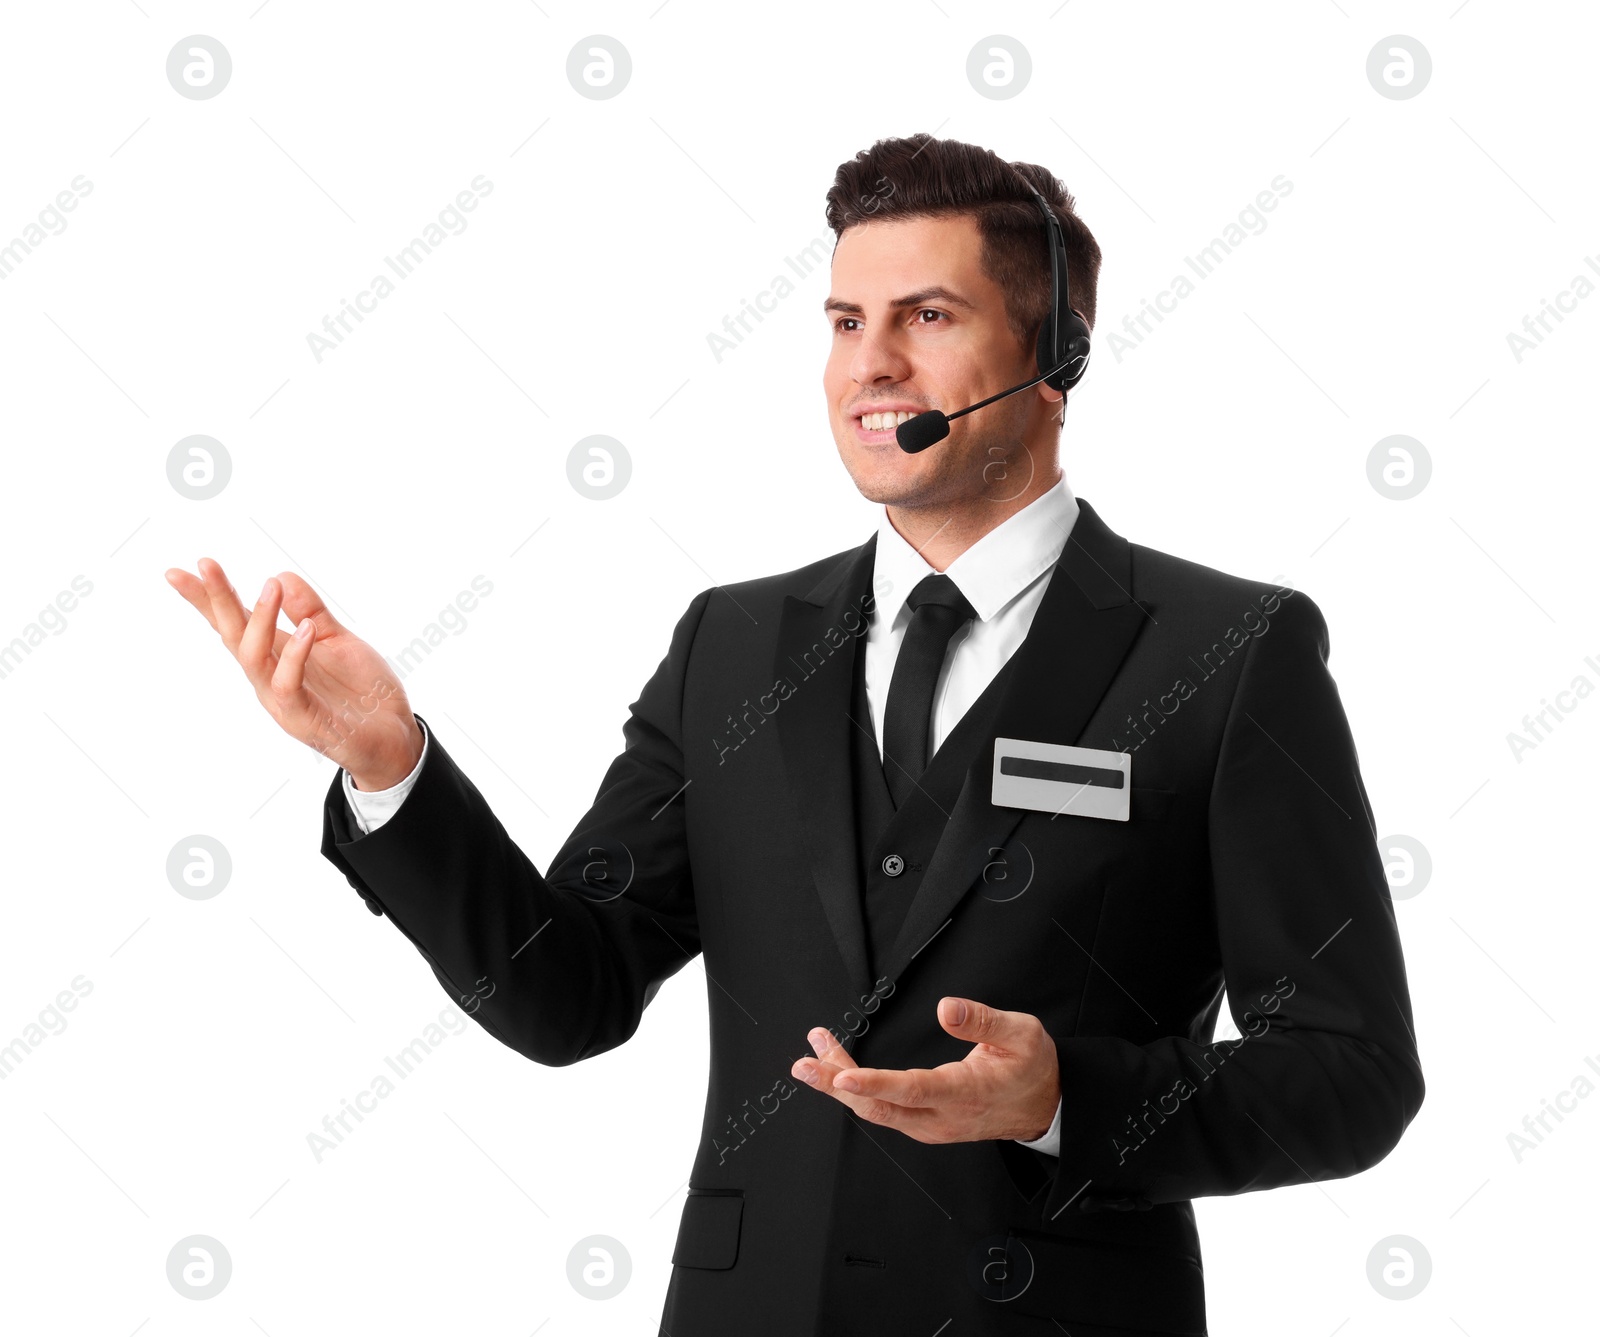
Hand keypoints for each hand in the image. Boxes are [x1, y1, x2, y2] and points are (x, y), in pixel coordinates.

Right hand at [165, 558, 423, 788]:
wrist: (393, 737)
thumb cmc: (361, 692)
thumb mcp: (337, 640)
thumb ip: (310, 611)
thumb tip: (280, 576)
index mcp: (275, 656)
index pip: (234, 623)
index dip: (206, 599)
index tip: (178, 571)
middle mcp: (269, 677)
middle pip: (233, 634)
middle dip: (216, 600)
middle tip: (205, 564)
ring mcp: (282, 699)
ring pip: (253, 657)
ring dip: (260, 620)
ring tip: (271, 585)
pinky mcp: (303, 718)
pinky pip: (289, 684)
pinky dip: (295, 655)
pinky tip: (307, 629)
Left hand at [790, 997, 1059, 1143]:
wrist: (1045, 1106)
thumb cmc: (1032, 1067)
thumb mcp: (1021, 1034)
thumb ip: (983, 1020)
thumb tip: (945, 1007)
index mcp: (964, 1093)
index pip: (910, 1090)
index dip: (872, 1082)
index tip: (840, 1073)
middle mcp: (941, 1118)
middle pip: (879, 1107)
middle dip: (835, 1085)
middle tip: (803, 1063)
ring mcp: (931, 1127)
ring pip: (876, 1112)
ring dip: (840, 1085)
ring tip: (812, 1056)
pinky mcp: (925, 1125)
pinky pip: (884, 1112)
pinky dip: (857, 1091)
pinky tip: (838, 1072)